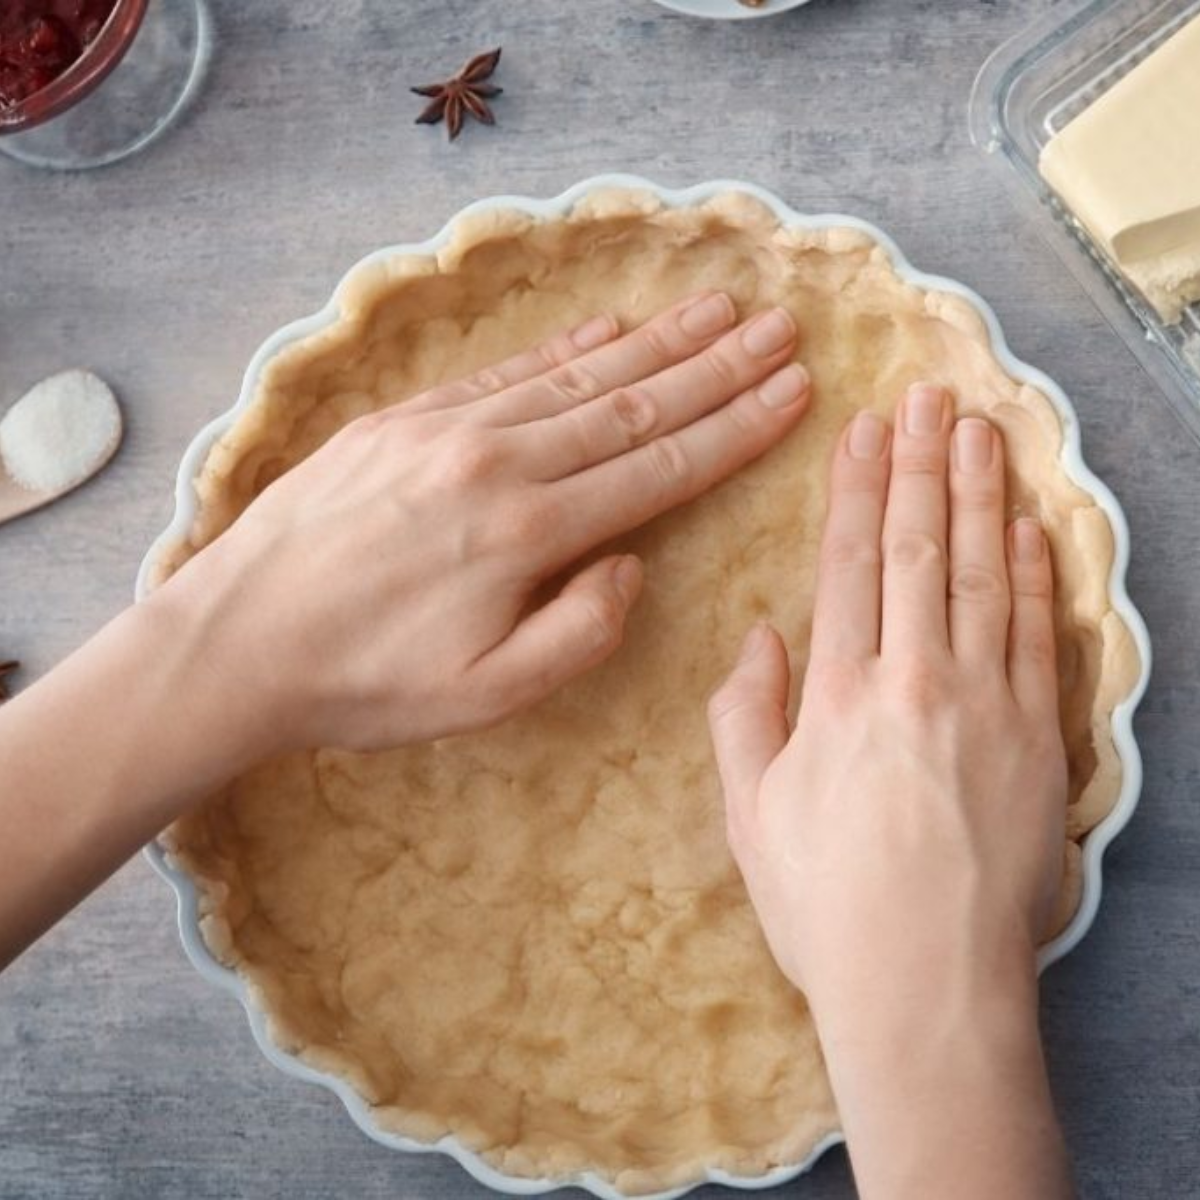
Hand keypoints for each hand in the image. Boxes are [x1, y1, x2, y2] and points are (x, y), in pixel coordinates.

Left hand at [159, 291, 809, 754]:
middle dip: (715, 367)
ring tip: (716, 310)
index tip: (791, 390)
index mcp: (529, 530)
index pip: (660, 468)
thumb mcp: (489, 694)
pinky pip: (507, 372)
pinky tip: (609, 328)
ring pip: (577, 377)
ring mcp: (449, 428)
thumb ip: (580, 629)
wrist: (238, 637)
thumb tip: (629, 562)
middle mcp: (498, 460)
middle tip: (778, 328)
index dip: (734, 428)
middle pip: (633, 405)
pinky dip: (565, 349)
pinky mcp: (406, 419)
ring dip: (655, 343)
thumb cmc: (367, 682)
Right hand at [707, 383, 1071, 1199]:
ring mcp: (985, 708)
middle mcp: (912, 684)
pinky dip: (1034, 573)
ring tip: (978, 430)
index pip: (848, 568)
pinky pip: (1039, 636)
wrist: (928, 986)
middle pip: (918, 552)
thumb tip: (762, 636)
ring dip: (979, 496)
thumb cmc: (827, 905)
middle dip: (920, 468)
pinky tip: (1028, 524)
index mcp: (836, 698)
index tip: (864, 433)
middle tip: (926, 399)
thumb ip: (744, 716)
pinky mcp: (1039, 740)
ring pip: (982, 576)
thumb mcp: (749, 815)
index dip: (856, 493)